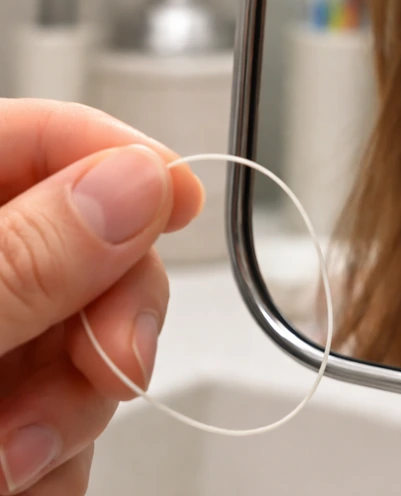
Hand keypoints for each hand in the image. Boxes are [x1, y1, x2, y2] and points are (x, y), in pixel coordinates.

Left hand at [0, 100, 202, 494]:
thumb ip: (24, 258)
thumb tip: (136, 184)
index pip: (40, 136)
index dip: (119, 154)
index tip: (184, 201)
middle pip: (93, 242)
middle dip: (114, 313)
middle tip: (111, 366)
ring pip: (94, 336)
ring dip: (80, 407)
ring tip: (7, 463)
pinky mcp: (1, 414)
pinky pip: (74, 415)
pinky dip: (61, 456)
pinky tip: (12, 481)